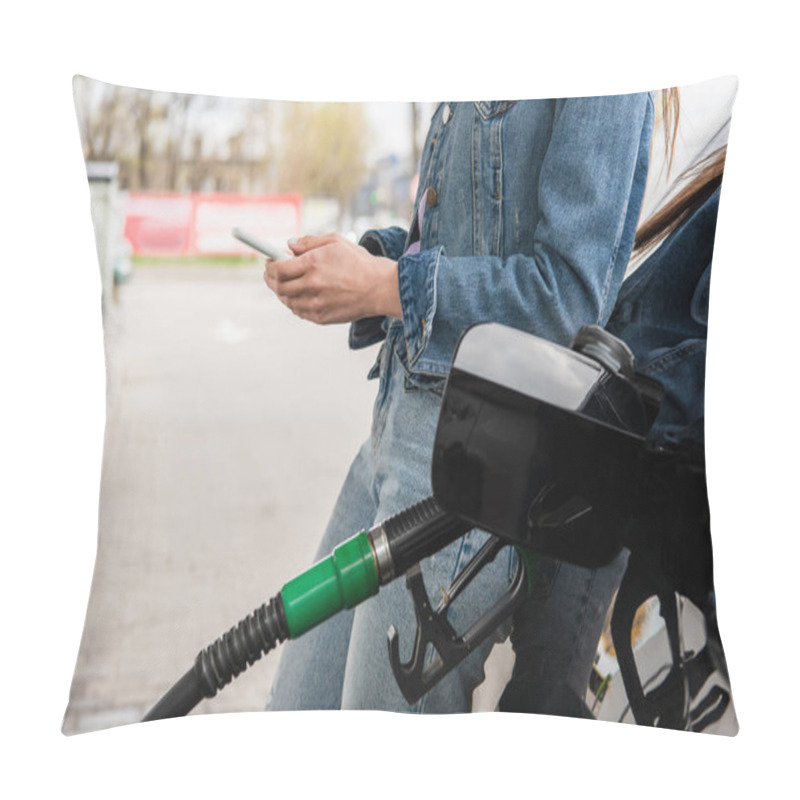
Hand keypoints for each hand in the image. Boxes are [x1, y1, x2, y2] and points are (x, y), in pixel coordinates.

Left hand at [263, 233, 400, 324]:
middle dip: (271, 279)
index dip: (270, 265)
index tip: (269, 262)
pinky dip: (295, 303)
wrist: (380, 288)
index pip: (277, 268)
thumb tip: (290, 245)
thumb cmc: (359, 262)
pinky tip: (300, 295)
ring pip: (286, 300)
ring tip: (288, 284)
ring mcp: (315, 304)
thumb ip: (309, 242)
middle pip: (278, 286)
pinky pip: (298, 312)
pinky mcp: (321, 317)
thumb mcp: (335, 242)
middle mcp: (311, 285)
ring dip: (283, 292)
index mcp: (312, 264)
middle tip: (273, 273)